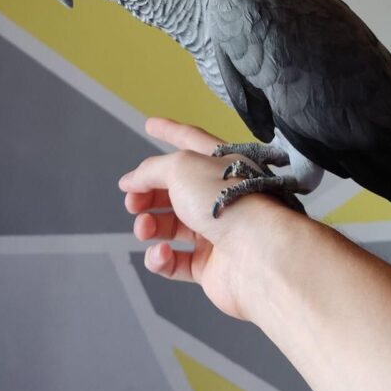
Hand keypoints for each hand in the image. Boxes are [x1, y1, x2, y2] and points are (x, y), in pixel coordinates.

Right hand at [119, 118, 288, 319]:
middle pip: (175, 188)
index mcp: (222, 163)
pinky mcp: (212, 266)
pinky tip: (161, 252)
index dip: (170, 131)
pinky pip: (176, 262)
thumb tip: (132, 180)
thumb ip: (152, 169)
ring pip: (172, 226)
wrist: (257, 252)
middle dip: (148, 192)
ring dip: (150, 226)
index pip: (191, 140)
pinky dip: (161, 259)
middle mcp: (221, 195)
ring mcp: (217, 231)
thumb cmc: (230, 201)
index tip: (150, 124)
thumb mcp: (181, 167)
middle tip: (133, 200)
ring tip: (144, 227)